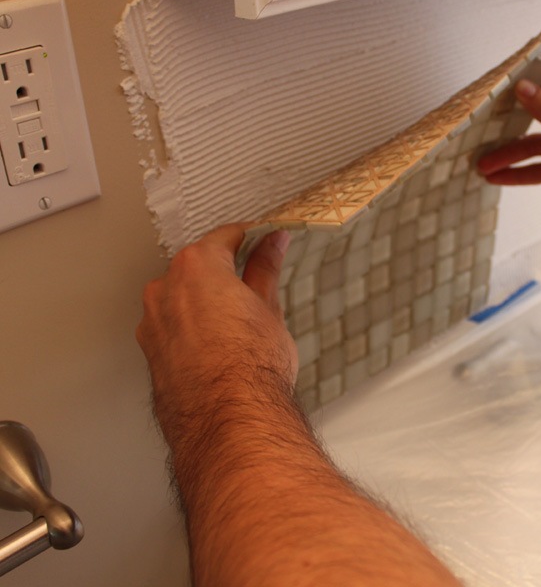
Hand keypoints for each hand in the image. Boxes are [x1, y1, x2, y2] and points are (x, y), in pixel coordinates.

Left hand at [136, 225, 297, 446]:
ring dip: (207, 301)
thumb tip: (272, 243)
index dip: (251, 236)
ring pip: (183, 298)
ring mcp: (153, 323)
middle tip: (258, 282)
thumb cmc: (250, 368)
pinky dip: (194, 328)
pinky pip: (174, 327)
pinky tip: (220, 345)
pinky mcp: (150, 354)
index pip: (225, 236)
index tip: (265, 239)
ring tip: (241, 322)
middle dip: (226, 271)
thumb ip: (266, 268)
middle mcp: (165, 289)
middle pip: (199, 266)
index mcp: (197, 267)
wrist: (228, 421)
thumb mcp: (269, 308)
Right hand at [477, 67, 540, 223]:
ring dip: (510, 155)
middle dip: (507, 124)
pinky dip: (521, 174)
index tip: (497, 84)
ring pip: (534, 147)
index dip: (524, 80)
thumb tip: (524, 88)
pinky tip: (502, 178)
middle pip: (535, 117)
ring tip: (482, 163)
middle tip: (480, 129)